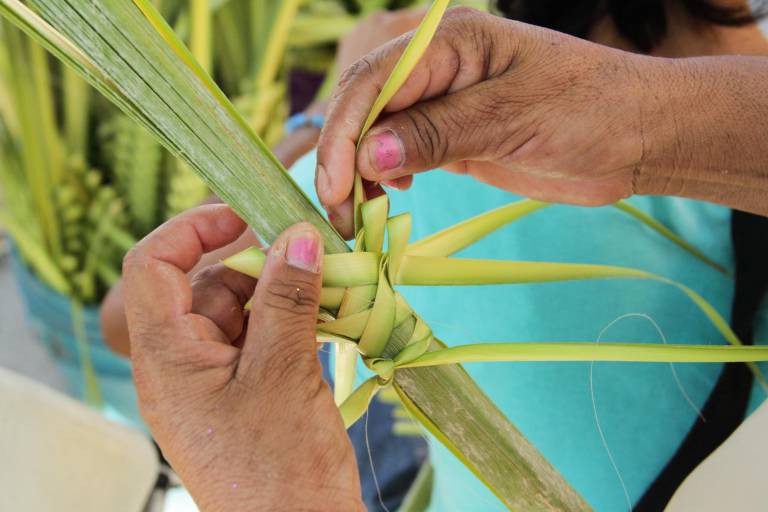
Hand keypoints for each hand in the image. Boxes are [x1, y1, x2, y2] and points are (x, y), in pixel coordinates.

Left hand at [123, 205, 361, 510]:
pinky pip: (259, 340)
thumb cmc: (280, 465)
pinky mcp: (243, 395)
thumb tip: (297, 234)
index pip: (151, 266)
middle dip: (255, 262)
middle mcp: (181, 365)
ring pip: (239, 312)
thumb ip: (286, 298)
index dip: (190, 229)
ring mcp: (213, 382)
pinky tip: (326, 313)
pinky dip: (290, 321)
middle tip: (311, 249)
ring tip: (329, 283)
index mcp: (167, 357)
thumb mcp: (283, 371)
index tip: (243, 214)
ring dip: (281, 291)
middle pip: (204, 285)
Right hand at [316, 7, 653, 236]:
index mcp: (449, 40)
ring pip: (377, 133)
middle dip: (345, 158)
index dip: (345, 133)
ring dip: (360, 173)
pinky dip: (386, 176)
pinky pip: (402, 153)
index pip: (374, 81)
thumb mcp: (512, 118)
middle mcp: (438, 66)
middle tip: (339, 212)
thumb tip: (367, 155)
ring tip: (359, 215)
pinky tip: (391, 194)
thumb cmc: (589, 110)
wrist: (636, 136)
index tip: (335, 184)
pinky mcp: (453, 136)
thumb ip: (438, 133)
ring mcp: (443, 102)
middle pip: (366, 106)